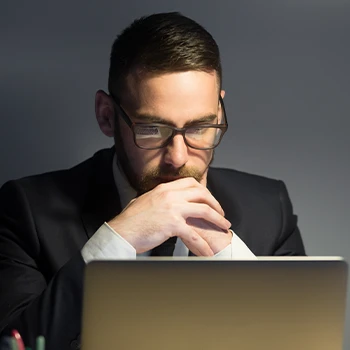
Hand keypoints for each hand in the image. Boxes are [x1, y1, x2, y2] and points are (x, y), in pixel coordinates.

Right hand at [108, 177, 230, 255]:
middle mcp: (170, 195)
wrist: (121, 232)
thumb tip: (166, 200)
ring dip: (217, 219)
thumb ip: (159, 198)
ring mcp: (172, 208)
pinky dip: (203, 245)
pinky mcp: (172, 224)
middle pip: (202, 193)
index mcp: (164, 188)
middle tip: (221, 213)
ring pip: (204, 211)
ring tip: (224, 227)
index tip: (209, 200)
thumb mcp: (145, 201)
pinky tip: (207, 252)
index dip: (204, 191)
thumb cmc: (131, 220)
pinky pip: (194, 235)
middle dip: (215, 203)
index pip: (191, 182)